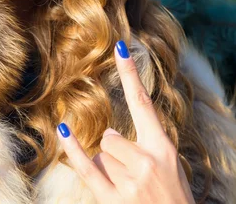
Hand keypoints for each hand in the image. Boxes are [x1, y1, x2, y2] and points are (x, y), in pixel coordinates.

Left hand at [56, 40, 194, 203]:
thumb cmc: (172, 199)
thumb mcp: (168, 168)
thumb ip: (143, 146)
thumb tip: (109, 135)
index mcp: (163, 148)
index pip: (143, 102)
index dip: (130, 74)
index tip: (119, 46)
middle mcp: (148, 160)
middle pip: (111, 137)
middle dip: (115, 154)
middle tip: (135, 179)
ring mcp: (132, 180)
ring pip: (101, 155)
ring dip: (108, 171)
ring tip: (130, 192)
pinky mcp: (116, 198)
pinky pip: (88, 168)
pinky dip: (74, 151)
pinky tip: (64, 133)